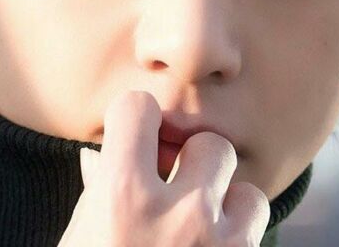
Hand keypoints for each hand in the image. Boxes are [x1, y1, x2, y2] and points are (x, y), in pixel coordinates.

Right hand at [58, 90, 269, 246]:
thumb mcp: (81, 234)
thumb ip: (100, 188)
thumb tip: (102, 157)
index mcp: (121, 195)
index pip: (137, 107)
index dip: (133, 118)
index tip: (132, 133)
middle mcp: (176, 214)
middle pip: (208, 144)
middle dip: (190, 163)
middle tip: (172, 186)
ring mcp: (218, 246)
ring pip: (248, 189)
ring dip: (226, 202)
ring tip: (199, 225)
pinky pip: (257, 227)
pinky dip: (237, 233)